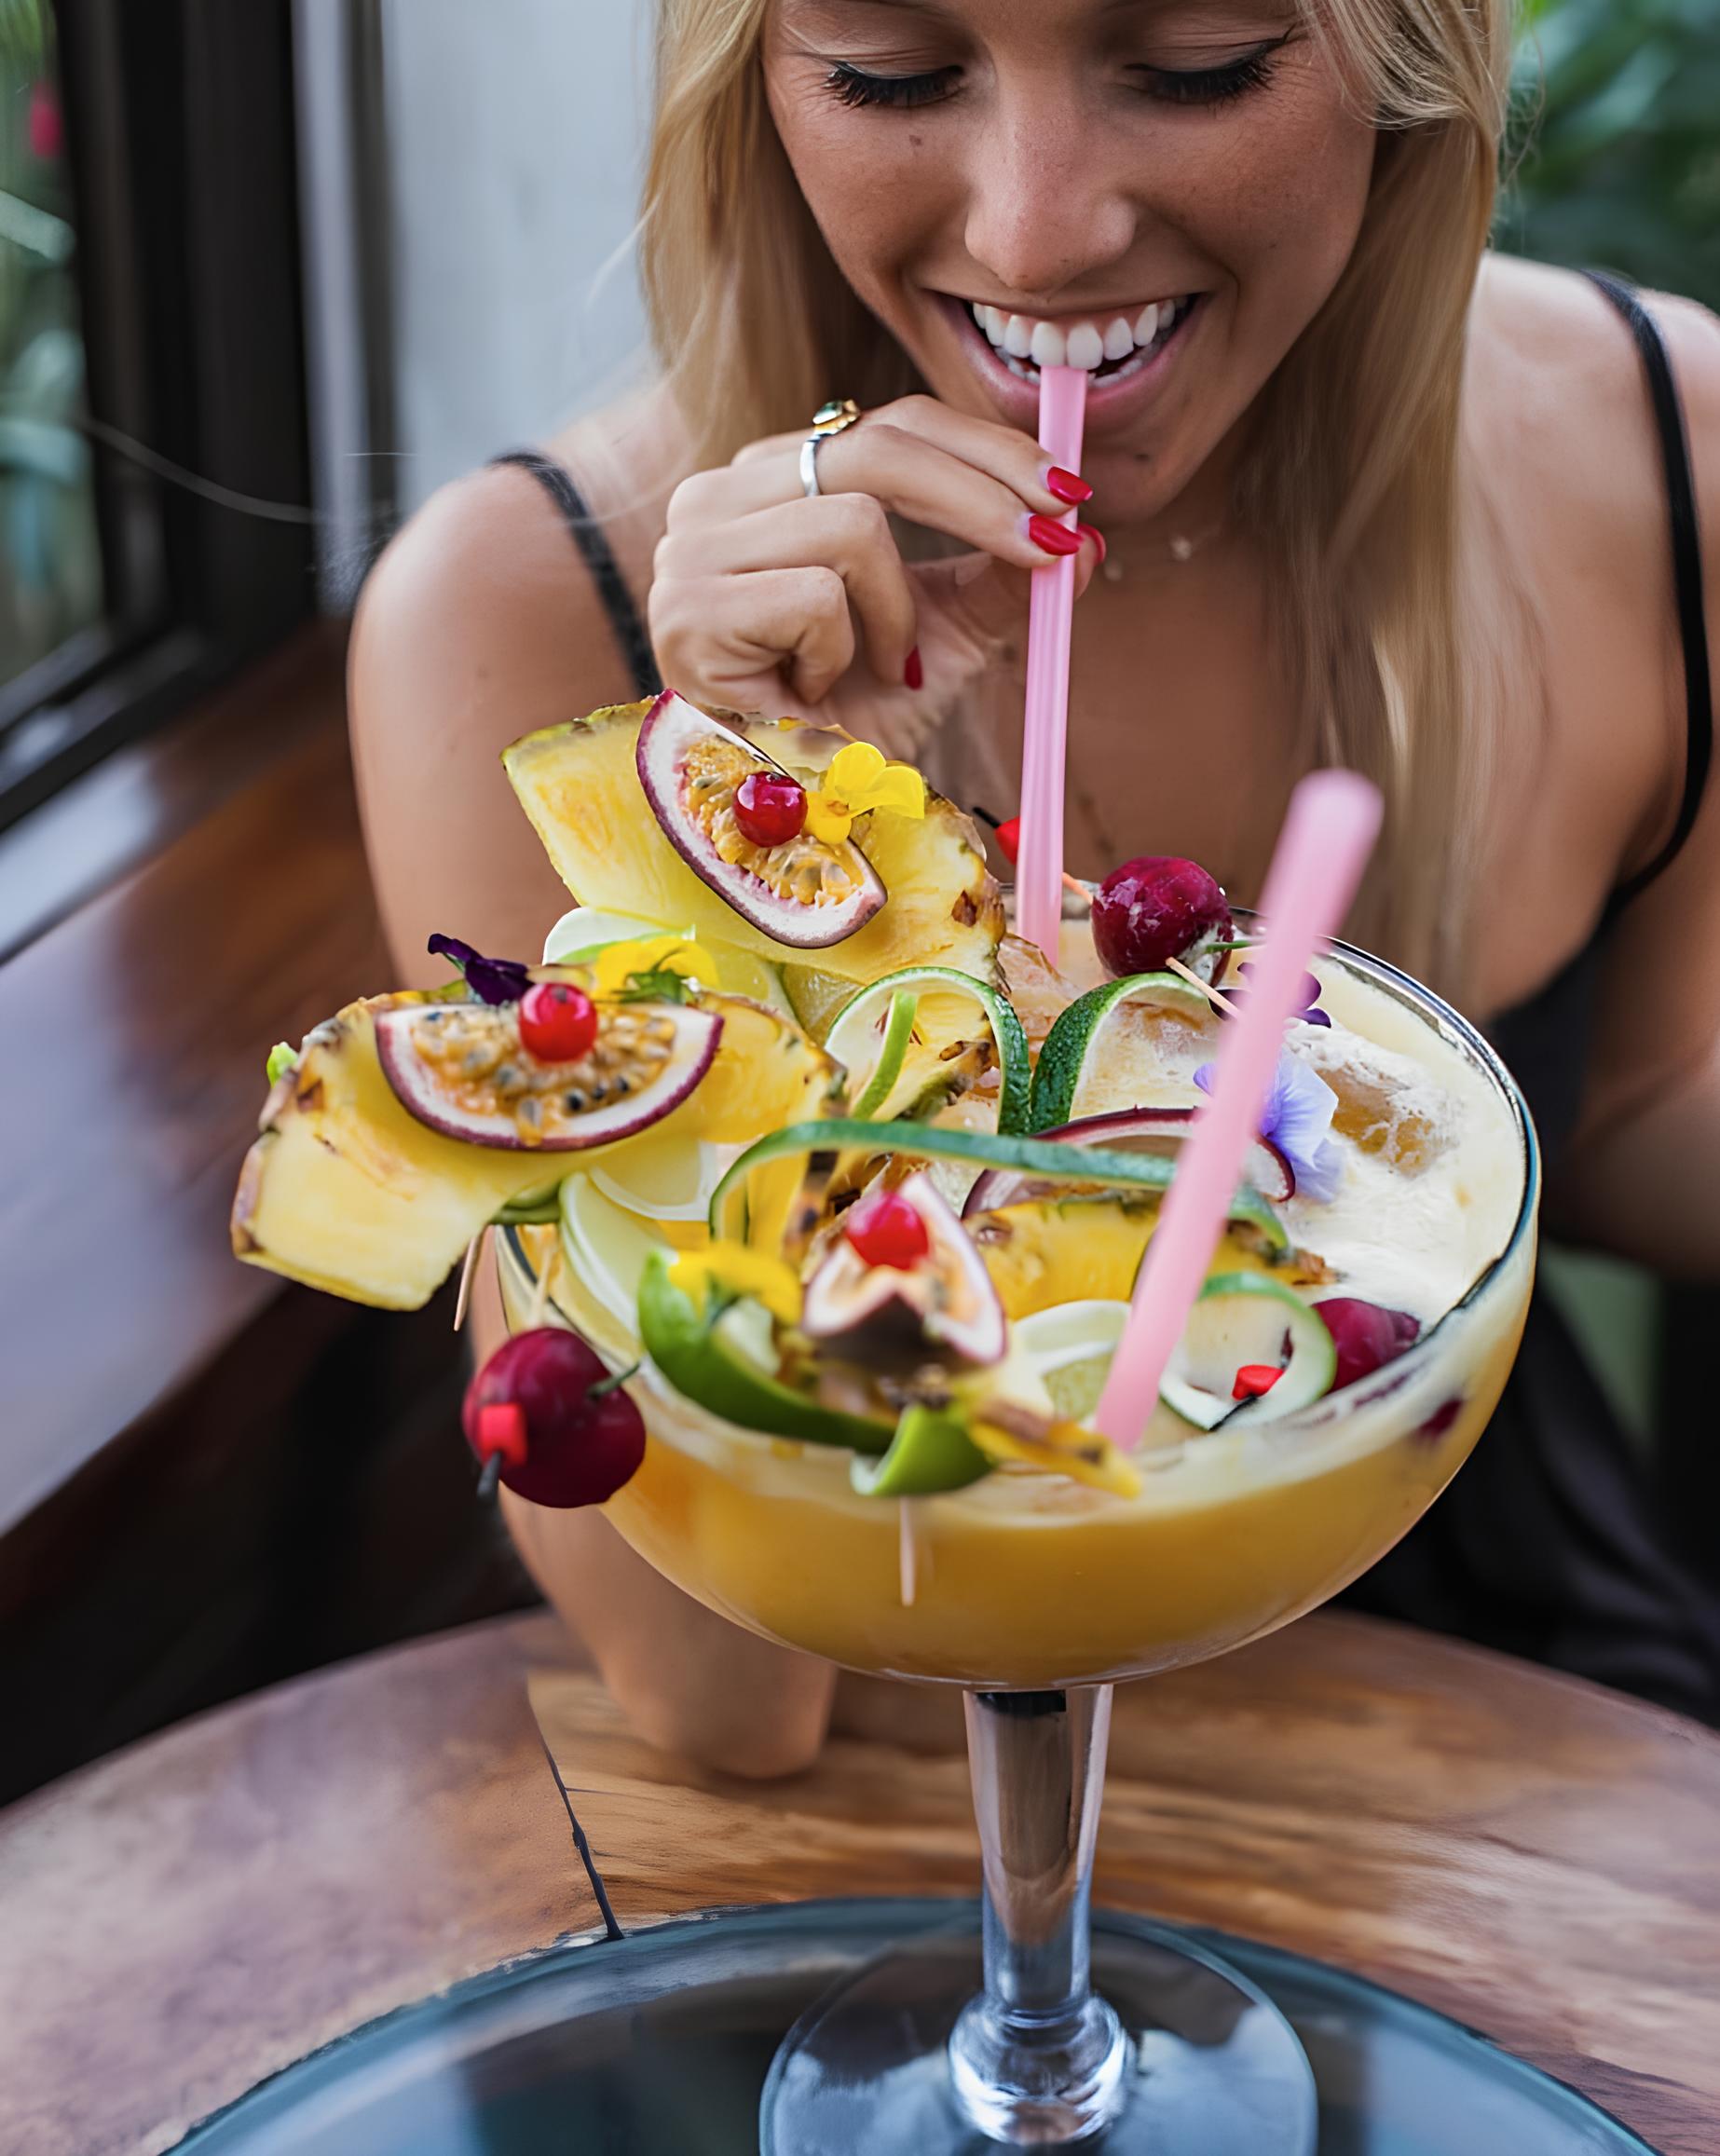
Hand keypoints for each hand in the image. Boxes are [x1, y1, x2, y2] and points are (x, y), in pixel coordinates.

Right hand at [648, 394, 1102, 751]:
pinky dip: (844, 652)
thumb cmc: (855, 716)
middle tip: (1053, 545)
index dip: (985, 448)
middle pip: (875, 447)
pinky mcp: (690, 608)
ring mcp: (691, 549)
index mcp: (773, 480)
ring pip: (851, 523)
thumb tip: (1086, 533)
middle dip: (982, 498)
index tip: (1067, 493)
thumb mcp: (946, 632)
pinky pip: (816, 596)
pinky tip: (817, 690)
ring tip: (879, 667)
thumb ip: (1004, 574)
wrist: (792, 807)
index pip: (888, 424)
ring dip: (896, 612)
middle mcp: (718, 496)